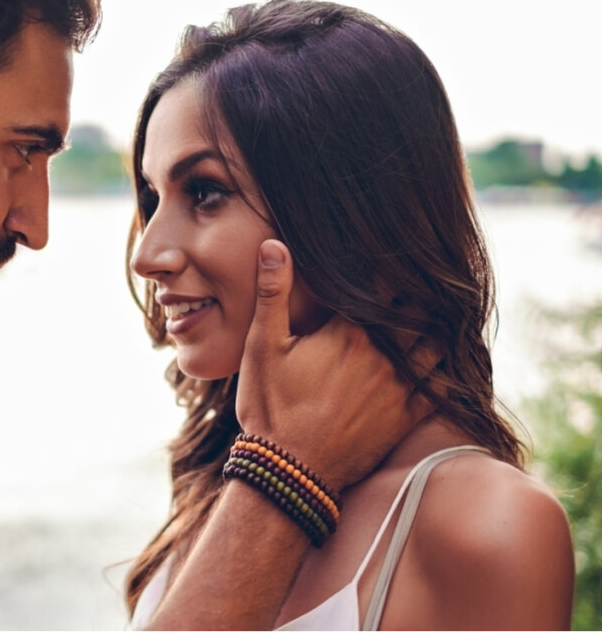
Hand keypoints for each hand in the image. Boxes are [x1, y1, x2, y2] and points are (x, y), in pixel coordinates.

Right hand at [235, 239, 431, 489]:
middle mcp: (383, 356)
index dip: (396, 268)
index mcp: (349, 332)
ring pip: (437, 345)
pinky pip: (443, 388)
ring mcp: (399, 388)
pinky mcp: (406, 418)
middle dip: (423, 294)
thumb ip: (272, 293)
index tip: (402, 252)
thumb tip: (274, 245)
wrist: (288, 473)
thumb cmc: (270, 407)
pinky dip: (452, 368)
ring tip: (444, 310)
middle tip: (430, 274)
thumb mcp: (261, 346)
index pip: (383, 288)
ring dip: (441, 327)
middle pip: (418, 313)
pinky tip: (456, 358)